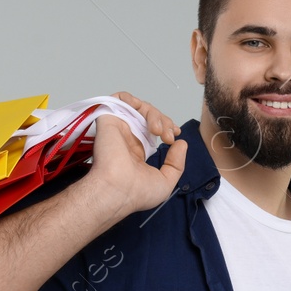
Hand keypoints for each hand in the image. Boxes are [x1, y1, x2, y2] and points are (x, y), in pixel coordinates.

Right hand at [86, 90, 186, 214]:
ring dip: (154, 114)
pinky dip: (133, 99)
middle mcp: (127, 137)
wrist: (118, 190)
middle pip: (149, 116)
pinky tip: (144, 114)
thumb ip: (176, 163)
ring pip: (139, 107)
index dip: (166, 126)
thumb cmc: (138, 192)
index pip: (152, 129)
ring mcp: (118, 127)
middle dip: (164, 121)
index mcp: (137, 150)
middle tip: (169, 137)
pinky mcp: (109, 119)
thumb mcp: (166, 181)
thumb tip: (181, 144)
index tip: (175, 135)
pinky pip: (119, 98)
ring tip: (159, 130)